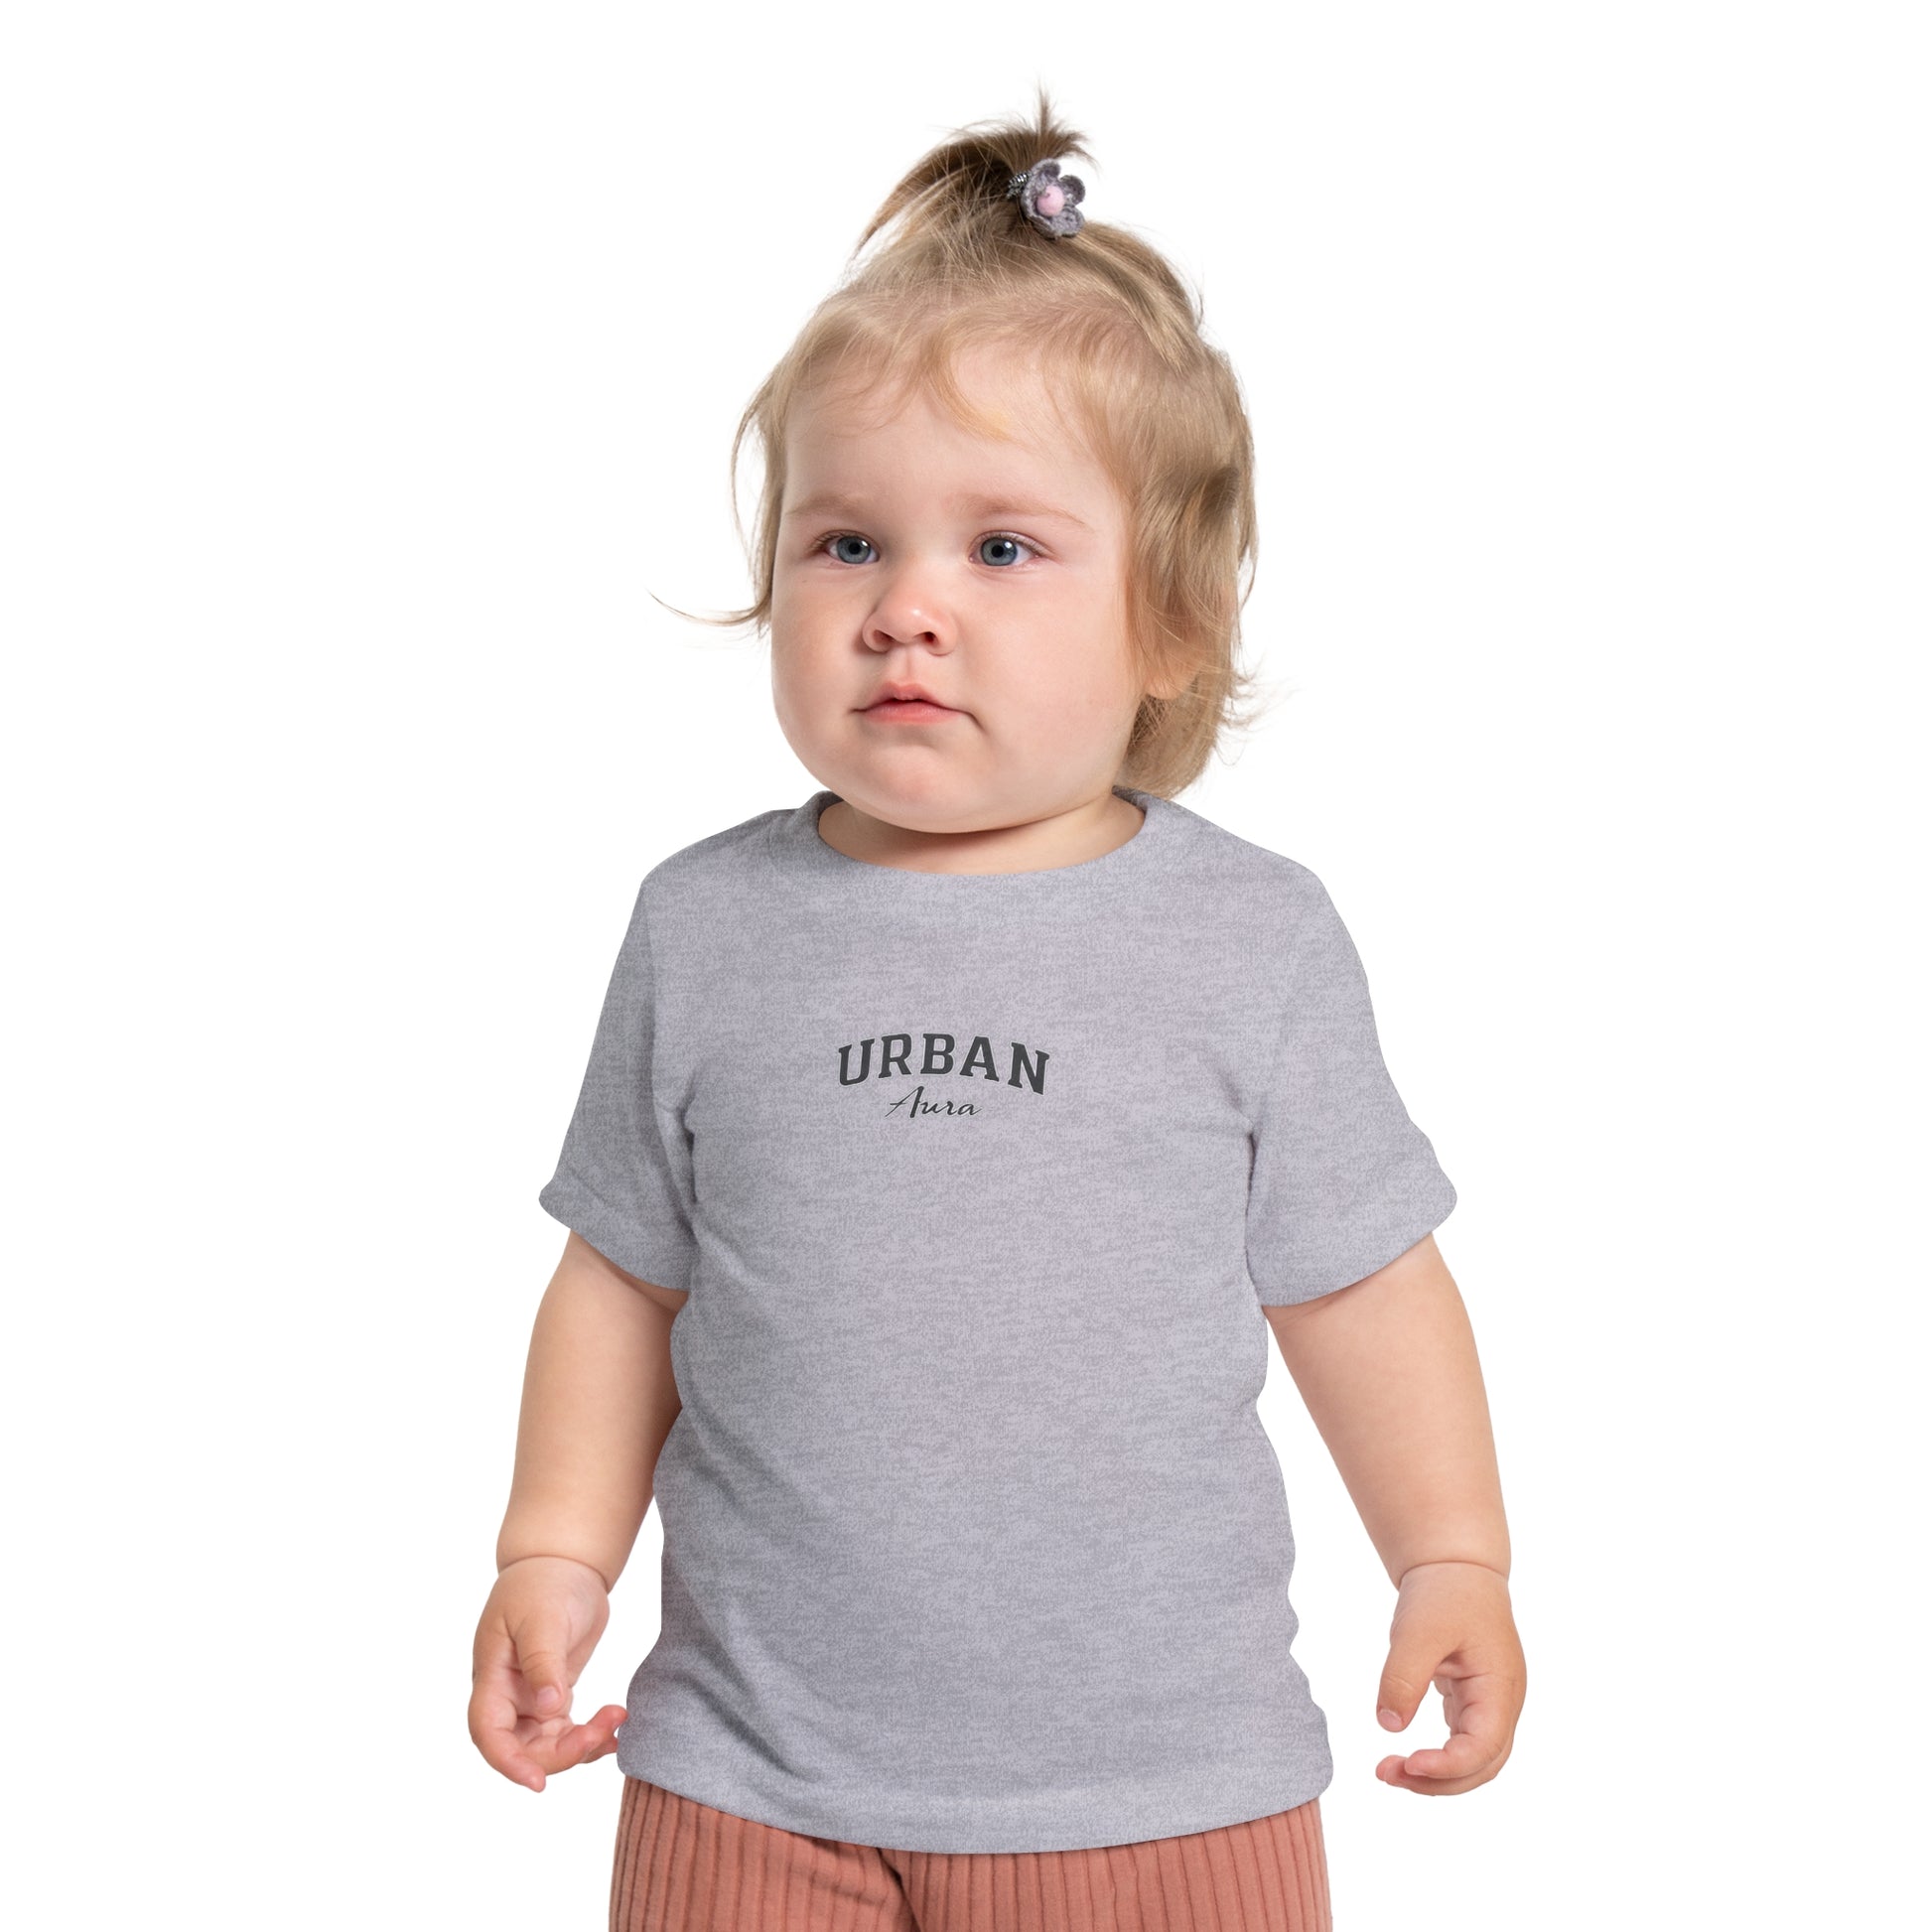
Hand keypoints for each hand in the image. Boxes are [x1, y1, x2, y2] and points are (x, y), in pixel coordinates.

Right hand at [469, 1554, 628, 1791]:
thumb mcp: (543, 1618)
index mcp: (493, 1675)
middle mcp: (507, 1694)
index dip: (508, 1762)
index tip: (538, 1782)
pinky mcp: (554, 1694)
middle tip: (599, 1734)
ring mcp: (530, 1697)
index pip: (489, 1731)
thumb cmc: (544, 1583)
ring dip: (580, 1745)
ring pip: (547, 1745)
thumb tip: (549, 1708)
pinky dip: (590, 1735)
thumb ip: (544, 1663)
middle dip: (558, 1754)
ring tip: (617, 1719)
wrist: (563, 1563)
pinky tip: (616, 1724)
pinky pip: (567, 1730)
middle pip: (521, 1747)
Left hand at [1373, 1560, 1524, 1793]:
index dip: (1447, 1766)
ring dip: (1436, 1776)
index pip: (1483, 1748)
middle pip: (1482, 1766)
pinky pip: (1462, 1743)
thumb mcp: (1417, 1630)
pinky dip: (1437, 1758)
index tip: (1407, 1763)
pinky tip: (1406, 1757)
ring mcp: (1491, 1704)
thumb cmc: (1444, 1593)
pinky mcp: (1472, 1701)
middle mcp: (1502, 1704)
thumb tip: (1388, 1726)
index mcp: (1500, 1688)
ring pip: (1473, 1761)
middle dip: (1438, 1782)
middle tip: (1387, 1774)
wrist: (1456, 1567)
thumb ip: (1403, 1678)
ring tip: (1388, 1771)